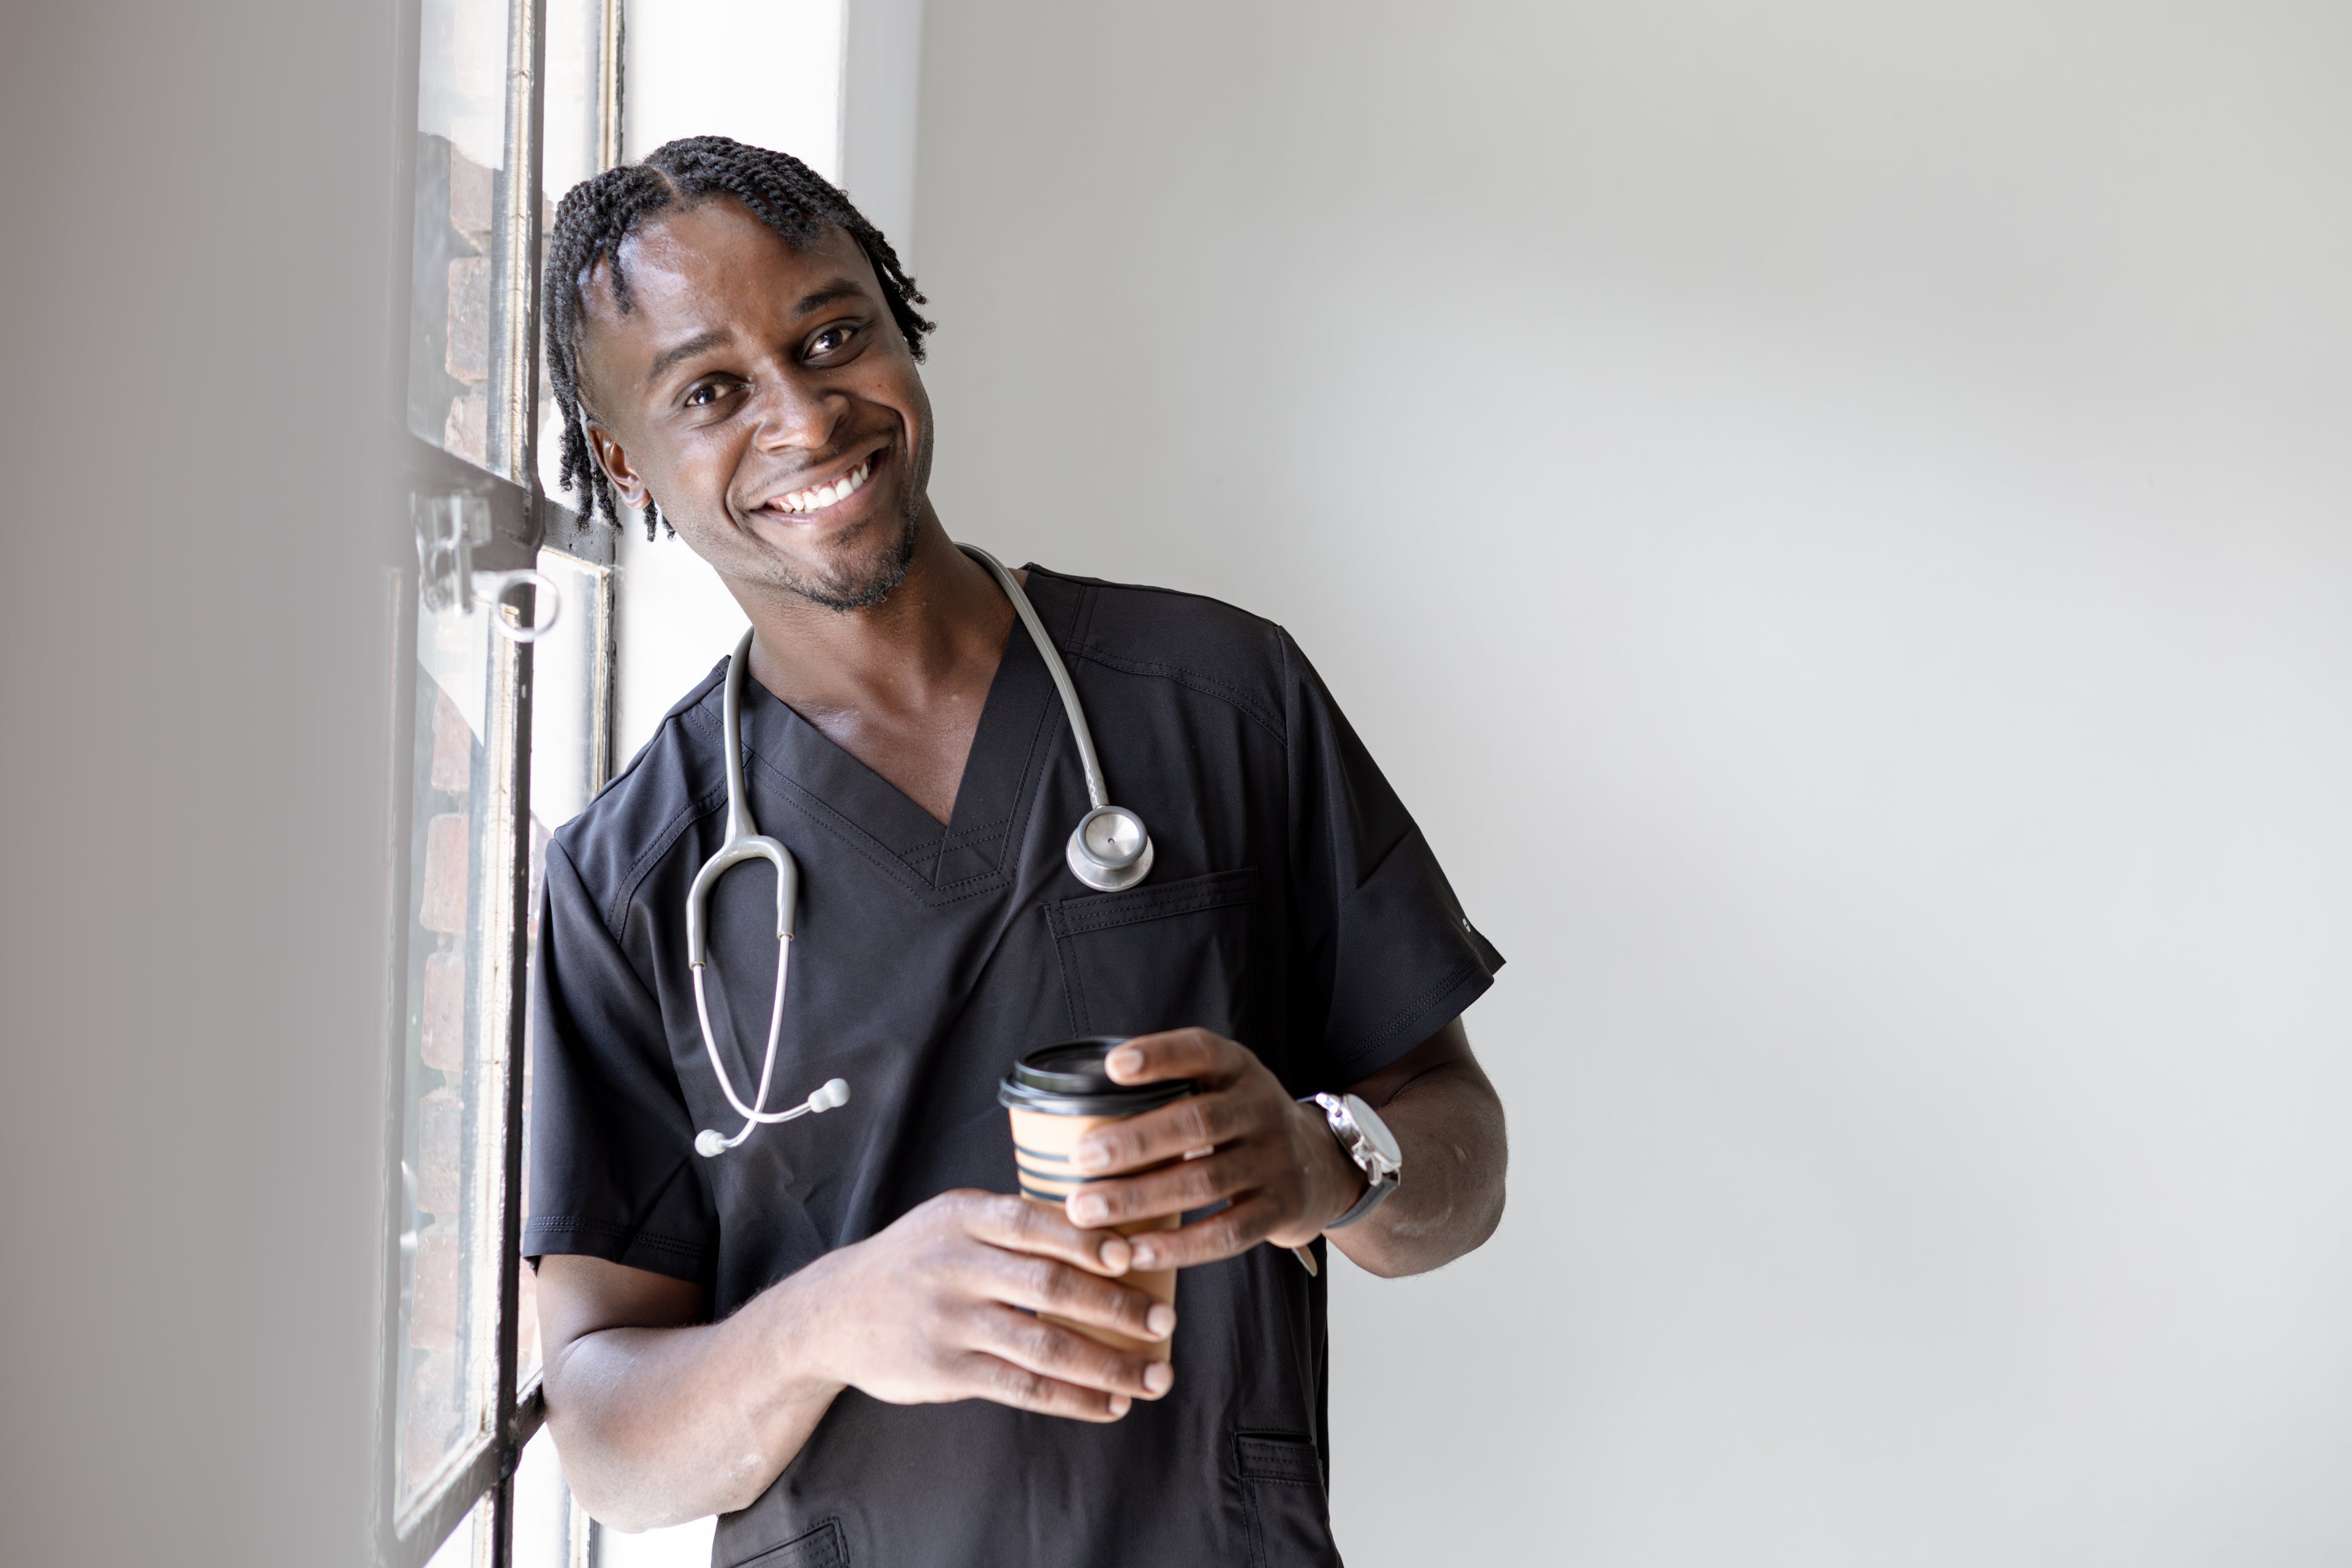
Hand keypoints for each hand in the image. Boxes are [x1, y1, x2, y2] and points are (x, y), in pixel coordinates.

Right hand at [806, 1190, 1177, 1420]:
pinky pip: (1022, 1388)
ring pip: (1043, 1346)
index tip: (1134, 1257)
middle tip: (1165, 1322)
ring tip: (1154, 1377)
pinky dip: (1072, 1399)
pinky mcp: (945, 1371)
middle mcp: (956, 1267)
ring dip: (1108, 1364)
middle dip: (1116, 1306)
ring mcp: (949, 1322)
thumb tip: (1106, 1230)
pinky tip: (1109, 1405)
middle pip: (1049, 1287)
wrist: (831, 1312)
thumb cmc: (914, 1261)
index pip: (1036, 1223)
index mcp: (964, 1218)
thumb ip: (1013, 1223)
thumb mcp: (950, 1220)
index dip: (1088, 1241)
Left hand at [1061, 1029, 1367, 1269]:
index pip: (1201, 1051)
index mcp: (1239, 1070)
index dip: (1159, 1056)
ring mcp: (1274, 1161)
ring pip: (1204, 1181)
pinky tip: (1134, 1250)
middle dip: (1134, 1141)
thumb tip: (1070, 1110)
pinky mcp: (1280, 1209)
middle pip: (1197, 1122)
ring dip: (1140, 1197)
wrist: (1320, 1166)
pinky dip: (1177, 1246)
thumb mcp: (1221, 1089)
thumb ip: (1170, 1092)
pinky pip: (1226, 1233)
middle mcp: (1261, 1108)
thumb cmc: (1239, 1125)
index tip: (1112, 1066)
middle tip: (1079, 1158)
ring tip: (1085, 1210)